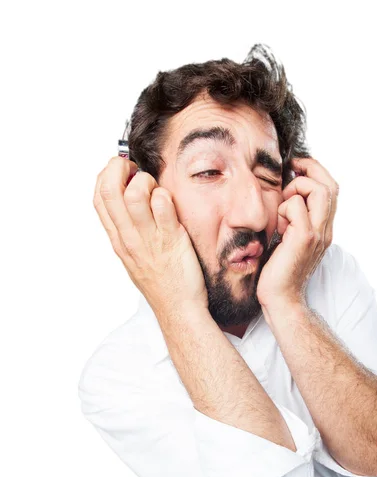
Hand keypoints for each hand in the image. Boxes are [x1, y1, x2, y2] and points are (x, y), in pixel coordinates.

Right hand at [93, 156, 207, 317]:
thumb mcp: (135, 254)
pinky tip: (171, 203)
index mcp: (118, 238)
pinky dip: (165, 197)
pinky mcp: (171, 240)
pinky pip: (163, 207)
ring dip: (146, 181)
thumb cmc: (162, 281)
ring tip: (157, 190)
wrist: (178, 308)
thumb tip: (132, 198)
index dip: (107, 175)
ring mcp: (148, 239)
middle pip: (109, 189)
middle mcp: (129, 237)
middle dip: (120, 168)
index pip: (98, 197)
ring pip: (134, 194)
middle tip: (137, 170)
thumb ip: (130, 229)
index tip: (122, 171)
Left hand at [257, 157, 338, 308]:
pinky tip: (277, 226)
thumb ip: (293, 218)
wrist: (281, 297)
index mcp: (323, 228)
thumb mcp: (288, 238)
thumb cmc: (278, 270)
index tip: (295, 168)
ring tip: (282, 208)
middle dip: (309, 169)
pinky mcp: (304, 238)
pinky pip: (295, 205)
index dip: (315, 171)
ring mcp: (318, 233)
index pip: (331, 189)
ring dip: (295, 189)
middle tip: (289, 170)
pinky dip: (283, 208)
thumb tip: (285, 193)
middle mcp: (325, 229)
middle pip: (330, 184)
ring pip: (317, 189)